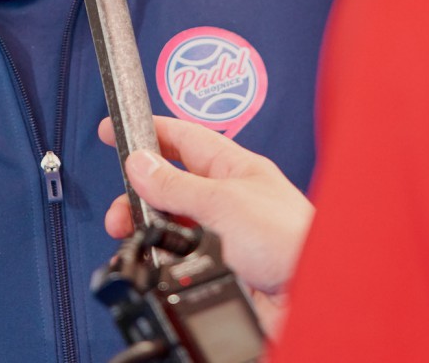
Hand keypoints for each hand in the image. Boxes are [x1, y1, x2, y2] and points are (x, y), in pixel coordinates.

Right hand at [99, 116, 312, 302]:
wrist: (315, 299)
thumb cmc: (295, 241)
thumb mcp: (226, 204)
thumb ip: (179, 186)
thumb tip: (140, 165)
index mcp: (235, 169)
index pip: (183, 138)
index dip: (148, 132)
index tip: (113, 130)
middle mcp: (228, 199)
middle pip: (169, 185)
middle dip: (139, 194)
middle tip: (120, 210)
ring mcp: (222, 235)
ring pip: (170, 225)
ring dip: (149, 229)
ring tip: (135, 237)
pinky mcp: (217, 269)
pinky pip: (177, 259)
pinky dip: (161, 259)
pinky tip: (158, 263)